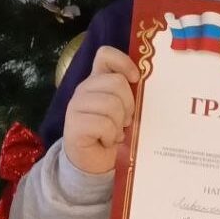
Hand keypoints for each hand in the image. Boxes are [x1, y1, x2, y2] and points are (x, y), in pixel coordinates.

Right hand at [62, 46, 139, 174]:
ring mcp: (76, 105)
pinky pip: (104, 124)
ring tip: (115, 133)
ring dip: (119, 124)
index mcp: (97, 80)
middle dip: (128, 105)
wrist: (94, 163)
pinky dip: (110, 136)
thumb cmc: (113, 134)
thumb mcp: (124, 110)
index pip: (105, 55)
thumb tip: (145, 83)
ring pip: (112, 104)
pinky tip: (106, 141)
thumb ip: (130, 93)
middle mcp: (84, 89)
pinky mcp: (73, 125)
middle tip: (125, 121)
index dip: (124, 62)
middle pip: (116, 82)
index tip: (135, 79)